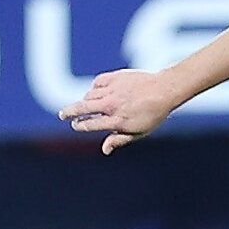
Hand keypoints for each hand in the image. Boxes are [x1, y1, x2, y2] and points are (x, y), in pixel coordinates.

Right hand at [59, 69, 182, 153]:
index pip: (90, 125)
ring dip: (85, 101)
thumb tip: (104, 150)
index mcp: (117, 121)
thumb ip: (119, 140)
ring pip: (89, 96)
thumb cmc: (153, 114)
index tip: (75, 125)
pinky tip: (98, 92)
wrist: (164, 90)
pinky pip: (96, 83)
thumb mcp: (139, 131)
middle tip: (63, 115)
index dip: (80, 126)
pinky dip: (95, 88)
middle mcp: (111, 105)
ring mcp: (112, 90)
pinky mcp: (113, 77)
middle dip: (69, 112)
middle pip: (81, 108)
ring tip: (87, 104)